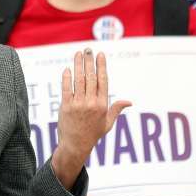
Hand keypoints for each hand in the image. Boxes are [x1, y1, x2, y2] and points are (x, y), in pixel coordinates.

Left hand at [56, 49, 131, 163]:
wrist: (75, 145)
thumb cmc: (92, 134)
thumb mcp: (108, 123)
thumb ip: (116, 109)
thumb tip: (129, 102)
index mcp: (102, 105)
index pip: (103, 81)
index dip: (101, 66)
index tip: (100, 55)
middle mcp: (91, 103)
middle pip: (91, 77)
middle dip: (89, 61)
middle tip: (88, 49)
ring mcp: (78, 104)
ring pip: (79, 80)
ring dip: (78, 65)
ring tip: (78, 54)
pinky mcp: (66, 106)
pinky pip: (66, 89)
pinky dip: (67, 78)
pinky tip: (67, 69)